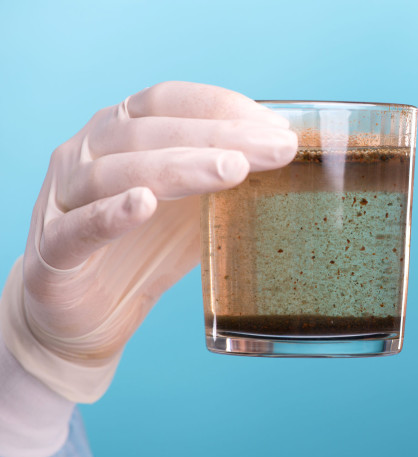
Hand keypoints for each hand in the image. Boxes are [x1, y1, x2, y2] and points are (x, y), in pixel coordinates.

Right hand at [0, 81, 296, 401]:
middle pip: (150, 133)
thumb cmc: (146, 250)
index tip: (276, 129)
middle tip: (278, 149)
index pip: (168, 102)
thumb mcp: (196, 211)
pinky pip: (77, 228)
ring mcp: (63, 200)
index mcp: (120, 133)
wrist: (88, 318)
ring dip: (179, 167)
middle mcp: (85, 153)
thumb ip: (228, 184)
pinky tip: (145, 204)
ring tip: (232, 171)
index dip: (222, 108)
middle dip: (220, 138)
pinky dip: (111, 214)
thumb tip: (291, 159)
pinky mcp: (51, 253)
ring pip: (116, 172)